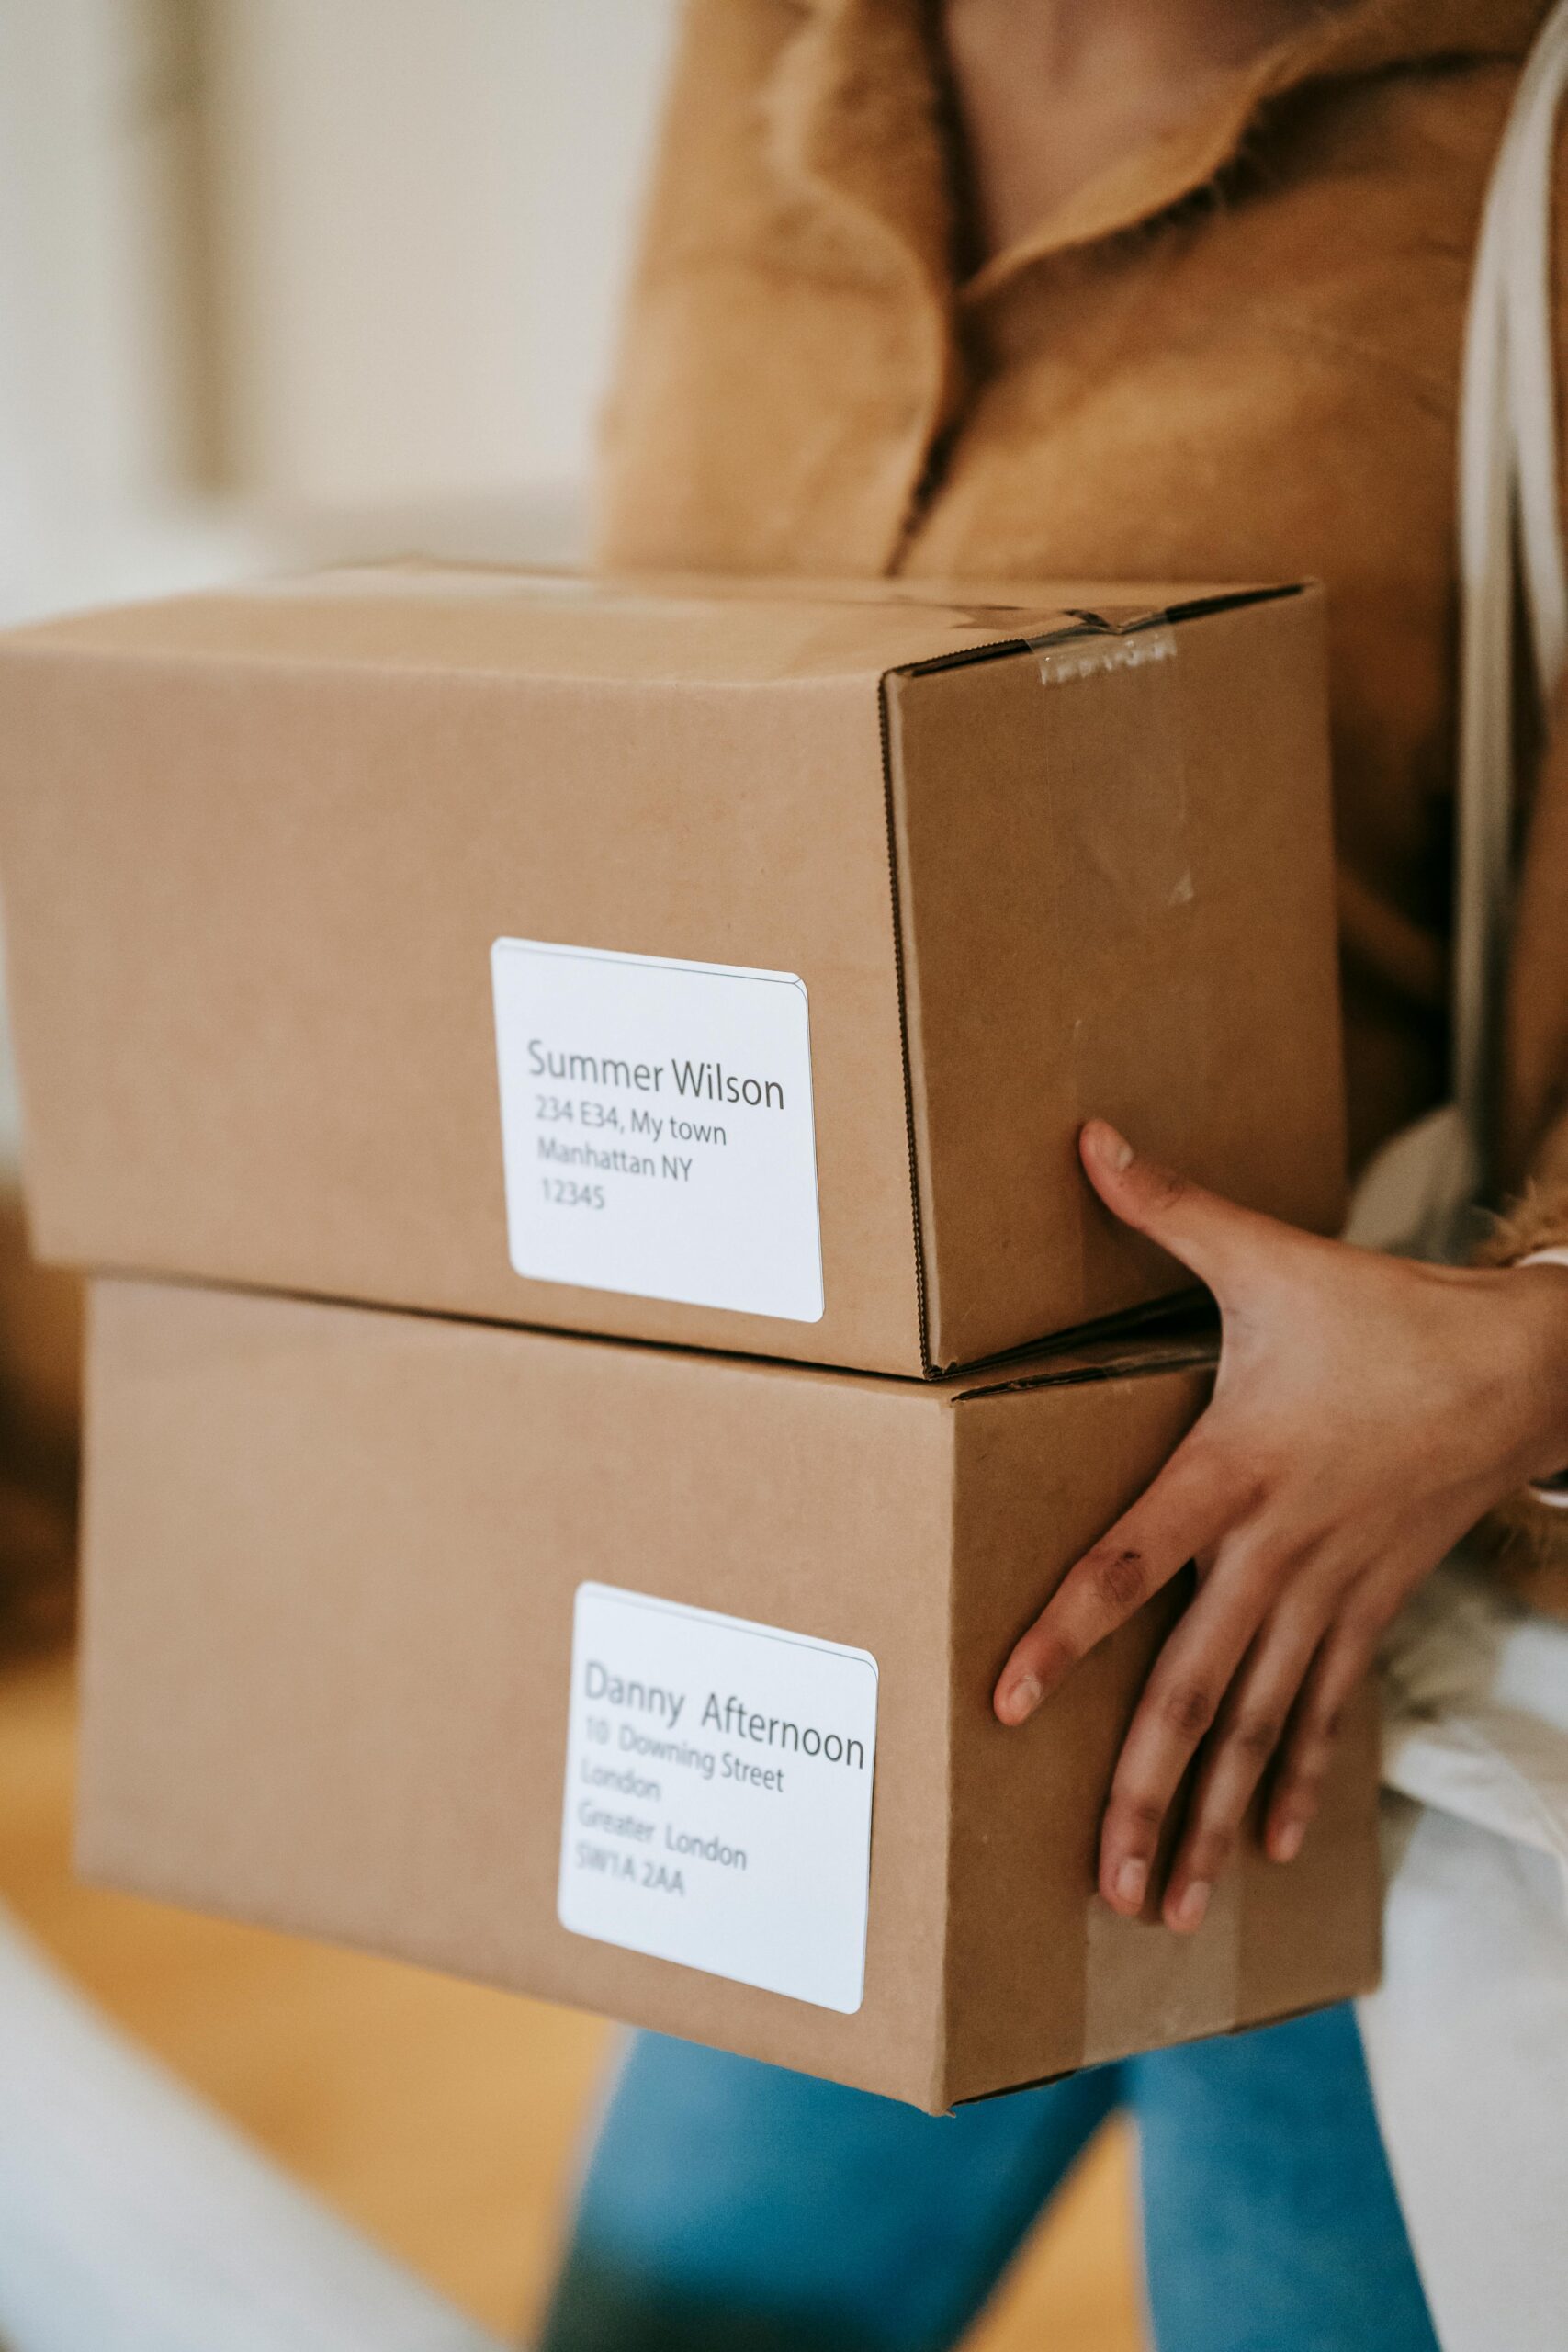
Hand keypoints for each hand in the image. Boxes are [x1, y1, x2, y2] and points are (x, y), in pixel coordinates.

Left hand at [993, 1119, 1567, 1933]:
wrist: (1525, 1368)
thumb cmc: (1382, 1315)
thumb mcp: (1270, 1257)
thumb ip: (1169, 1208)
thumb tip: (1086, 1135)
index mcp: (1233, 1469)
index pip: (1129, 1561)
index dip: (1066, 1631)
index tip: (1005, 1700)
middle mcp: (1276, 1552)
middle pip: (1197, 1688)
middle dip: (1146, 1792)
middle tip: (1102, 1883)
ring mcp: (1329, 1594)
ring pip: (1257, 1727)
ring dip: (1211, 1818)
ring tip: (1164, 1907)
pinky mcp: (1368, 1610)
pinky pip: (1323, 1714)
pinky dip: (1294, 1785)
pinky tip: (1263, 1857)